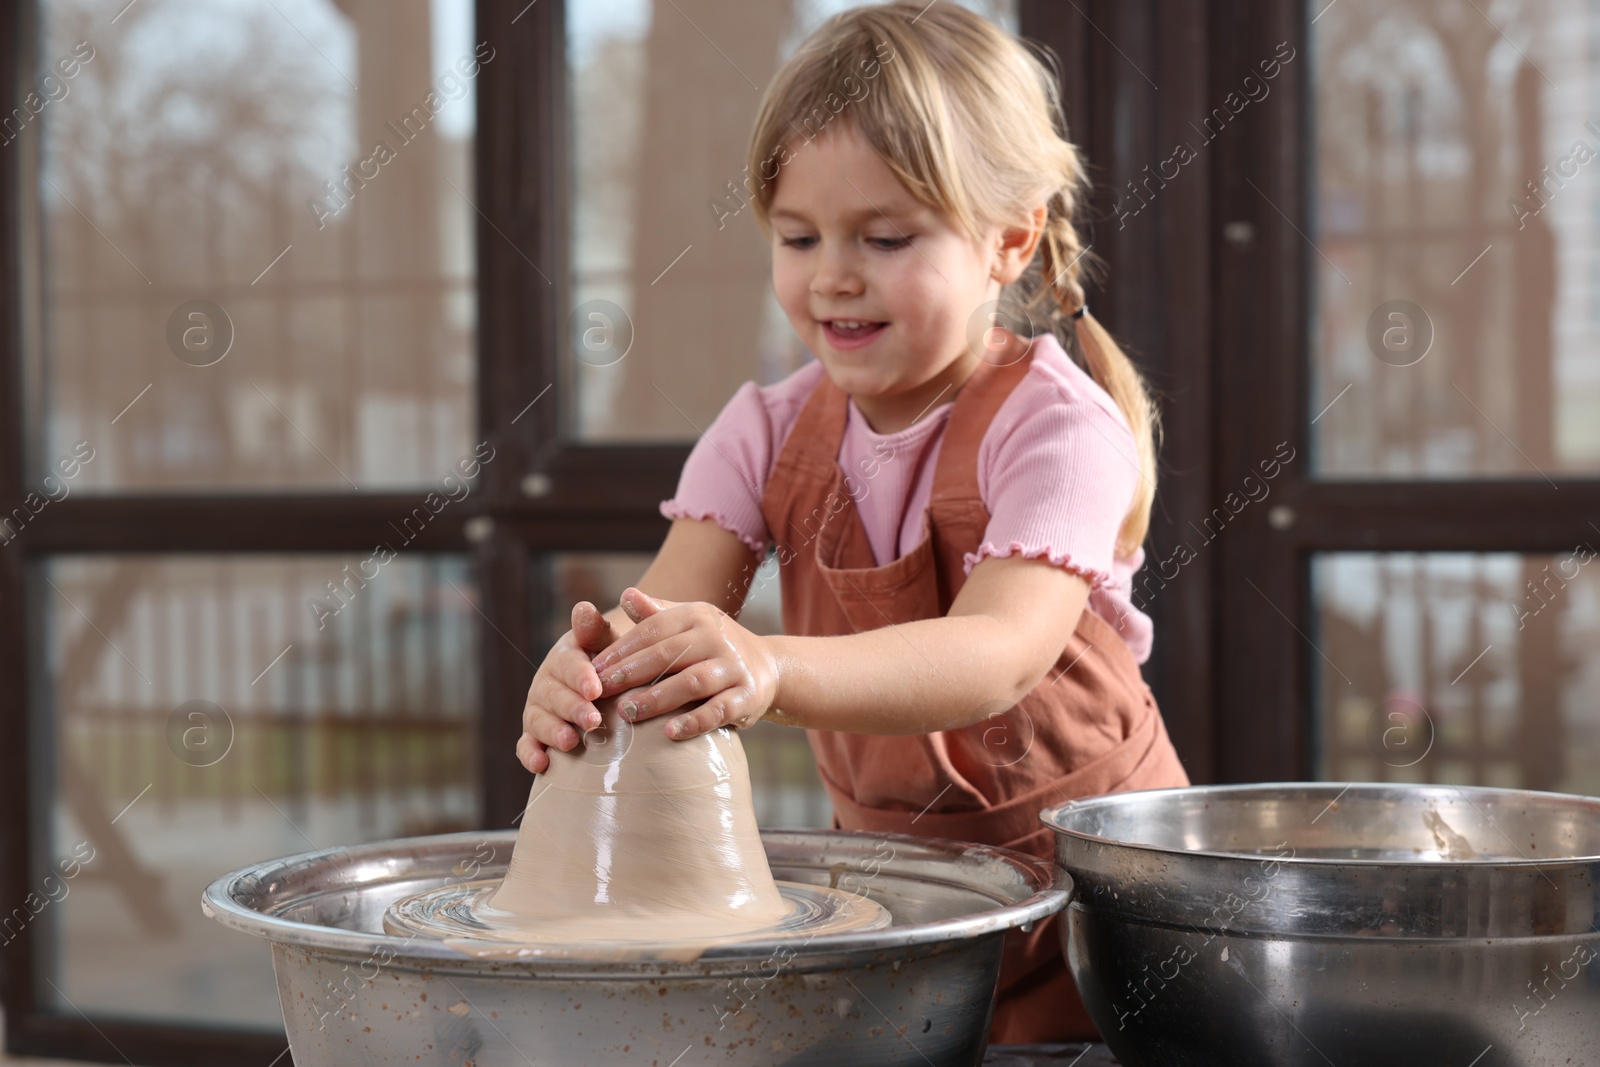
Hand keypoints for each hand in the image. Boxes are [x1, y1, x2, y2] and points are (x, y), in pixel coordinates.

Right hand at [517, 601, 619, 773]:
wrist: (606, 683)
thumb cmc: (612, 662)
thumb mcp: (608, 643)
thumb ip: (596, 630)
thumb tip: (583, 609)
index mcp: (565, 657)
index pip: (568, 664)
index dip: (580, 676)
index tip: (595, 689)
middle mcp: (547, 682)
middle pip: (554, 695)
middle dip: (572, 708)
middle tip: (593, 721)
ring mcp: (539, 708)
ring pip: (538, 720)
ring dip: (553, 731)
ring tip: (570, 742)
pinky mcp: (534, 734)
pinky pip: (526, 745)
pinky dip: (529, 755)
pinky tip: (542, 764)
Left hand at [590, 588, 778, 739]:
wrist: (767, 667)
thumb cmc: (711, 645)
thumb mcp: (686, 623)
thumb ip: (654, 613)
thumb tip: (625, 594)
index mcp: (697, 615)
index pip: (653, 630)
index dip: (622, 649)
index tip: (595, 668)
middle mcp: (717, 637)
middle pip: (668, 654)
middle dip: (632, 672)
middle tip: (602, 690)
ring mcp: (734, 667)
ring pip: (691, 682)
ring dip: (656, 699)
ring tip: (626, 712)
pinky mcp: (748, 695)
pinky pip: (718, 711)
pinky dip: (693, 722)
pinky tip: (668, 733)